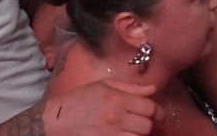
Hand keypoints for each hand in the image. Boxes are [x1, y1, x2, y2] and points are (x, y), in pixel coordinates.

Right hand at [43, 79, 161, 135]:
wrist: (58, 120)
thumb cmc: (80, 99)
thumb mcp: (103, 85)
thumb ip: (130, 87)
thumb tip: (153, 89)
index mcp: (118, 99)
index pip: (150, 107)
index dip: (157, 111)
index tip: (157, 113)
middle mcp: (117, 117)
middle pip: (147, 125)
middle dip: (148, 123)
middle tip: (143, 121)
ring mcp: (112, 134)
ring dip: (139, 133)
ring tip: (132, 128)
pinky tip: (124, 134)